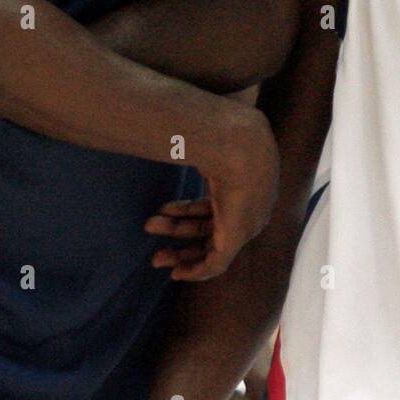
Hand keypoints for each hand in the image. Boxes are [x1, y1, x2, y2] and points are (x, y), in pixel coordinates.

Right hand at [148, 106, 278, 281]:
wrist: (240, 143)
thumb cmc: (222, 135)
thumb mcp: (208, 139)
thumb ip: (195, 141)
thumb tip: (173, 125)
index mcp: (244, 184)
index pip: (213, 205)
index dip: (187, 211)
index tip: (164, 210)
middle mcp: (249, 208)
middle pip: (211, 226)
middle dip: (178, 232)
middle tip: (150, 229)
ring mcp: (246, 224)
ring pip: (210, 246)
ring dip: (180, 250)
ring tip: (154, 251)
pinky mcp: (237, 238)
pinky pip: (216, 265)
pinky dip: (197, 271)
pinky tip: (177, 274)